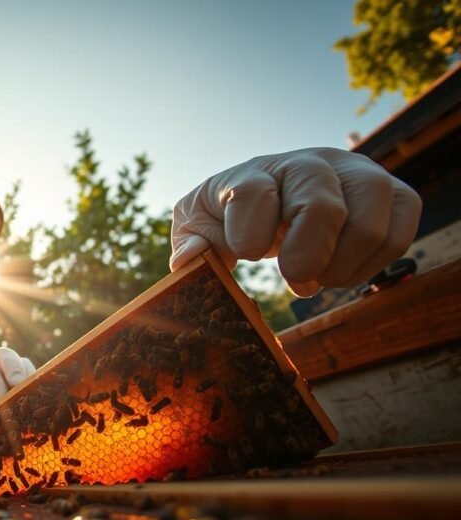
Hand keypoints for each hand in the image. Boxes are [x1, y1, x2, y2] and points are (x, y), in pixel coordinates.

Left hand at [169, 147, 421, 296]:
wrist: (272, 200)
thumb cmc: (231, 216)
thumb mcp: (199, 225)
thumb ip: (191, 243)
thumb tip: (191, 262)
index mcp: (253, 172)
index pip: (253, 192)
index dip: (250, 232)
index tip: (246, 256)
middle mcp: (307, 163)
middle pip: (320, 202)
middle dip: (307, 253)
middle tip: (296, 281)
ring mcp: (353, 172)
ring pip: (370, 209)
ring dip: (345, 260)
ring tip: (320, 278)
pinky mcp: (389, 192)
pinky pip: (402, 221)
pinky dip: (376, 259)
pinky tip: (344, 272)